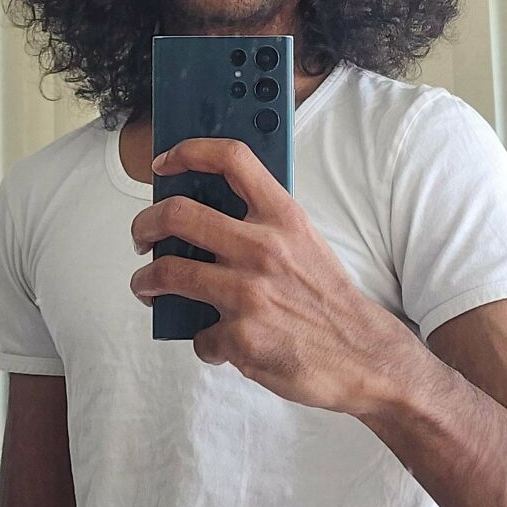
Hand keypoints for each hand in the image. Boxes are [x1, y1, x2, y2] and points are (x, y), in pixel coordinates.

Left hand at [130, 137, 412, 415]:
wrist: (364, 355)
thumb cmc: (328, 298)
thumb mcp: (304, 241)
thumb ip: (261, 225)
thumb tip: (206, 219)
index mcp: (282, 216)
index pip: (231, 159)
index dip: (189, 151)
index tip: (165, 163)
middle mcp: (262, 247)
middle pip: (177, 214)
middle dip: (145, 225)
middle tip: (142, 237)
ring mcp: (247, 293)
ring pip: (168, 273)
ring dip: (146, 282)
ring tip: (147, 287)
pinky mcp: (240, 337)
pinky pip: (199, 335)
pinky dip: (203, 340)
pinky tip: (218, 342)